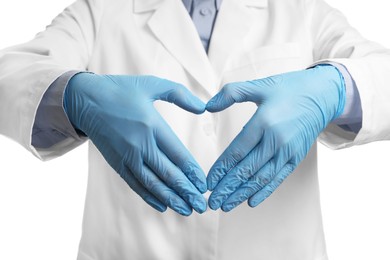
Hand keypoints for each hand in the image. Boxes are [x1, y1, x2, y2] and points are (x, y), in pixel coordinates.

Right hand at [64, 73, 206, 215]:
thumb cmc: (120, 90)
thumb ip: (179, 94)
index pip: (177, 155)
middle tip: (201, 205)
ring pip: (152, 184)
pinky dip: (149, 196)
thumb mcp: (151, 84)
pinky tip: (162, 206)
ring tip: (186, 210)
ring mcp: (127, 156)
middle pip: (167, 174)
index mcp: (151, 125)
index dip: (192, 172)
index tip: (203, 185)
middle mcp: (139, 145)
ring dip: (171, 199)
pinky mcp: (117, 163)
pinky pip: (135, 184)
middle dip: (186, 192)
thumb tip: (203, 108)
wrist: (85, 100)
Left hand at [206, 65, 345, 211]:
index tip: (208, 182)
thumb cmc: (290, 89)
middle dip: (227, 188)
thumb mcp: (260, 85)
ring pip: (260, 178)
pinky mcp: (296, 158)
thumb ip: (231, 93)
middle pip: (246, 170)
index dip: (220, 169)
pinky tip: (251, 202)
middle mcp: (275, 140)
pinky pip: (277, 178)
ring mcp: (287, 151)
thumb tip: (207, 106)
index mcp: (264, 122)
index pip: (236, 152)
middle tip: (212, 202)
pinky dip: (264, 191)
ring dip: (241, 194)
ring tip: (226, 205)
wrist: (323, 95)